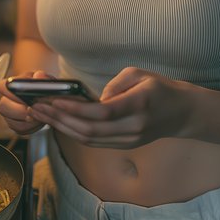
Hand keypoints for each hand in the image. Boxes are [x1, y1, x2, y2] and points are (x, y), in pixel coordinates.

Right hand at [0, 70, 53, 136]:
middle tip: (33, 110)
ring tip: (39, 114)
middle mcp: (6, 99)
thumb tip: (39, 76)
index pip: (2, 86)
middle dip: (20, 110)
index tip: (25, 97)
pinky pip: (20, 129)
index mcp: (12, 84)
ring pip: (11, 121)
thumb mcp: (46, 79)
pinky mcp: (15, 125)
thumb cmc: (44, 87)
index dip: (11, 92)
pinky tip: (38, 120)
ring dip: (28, 120)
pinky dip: (31, 127)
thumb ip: (44, 77)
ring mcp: (9, 114)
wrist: (47, 99)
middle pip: (3, 106)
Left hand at [28, 67, 192, 148]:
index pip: (102, 112)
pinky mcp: (123, 145)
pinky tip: (58, 122)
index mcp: (139, 105)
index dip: (75, 108)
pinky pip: (93, 142)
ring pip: (88, 139)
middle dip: (59, 118)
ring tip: (40, 115)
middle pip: (89, 129)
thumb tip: (94, 98)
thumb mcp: (141, 74)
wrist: (182, 114)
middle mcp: (133, 127)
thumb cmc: (160, 88)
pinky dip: (72, 132)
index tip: (54, 99)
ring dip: (61, 127)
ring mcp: (128, 140)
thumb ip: (116, 83)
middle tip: (37, 107)